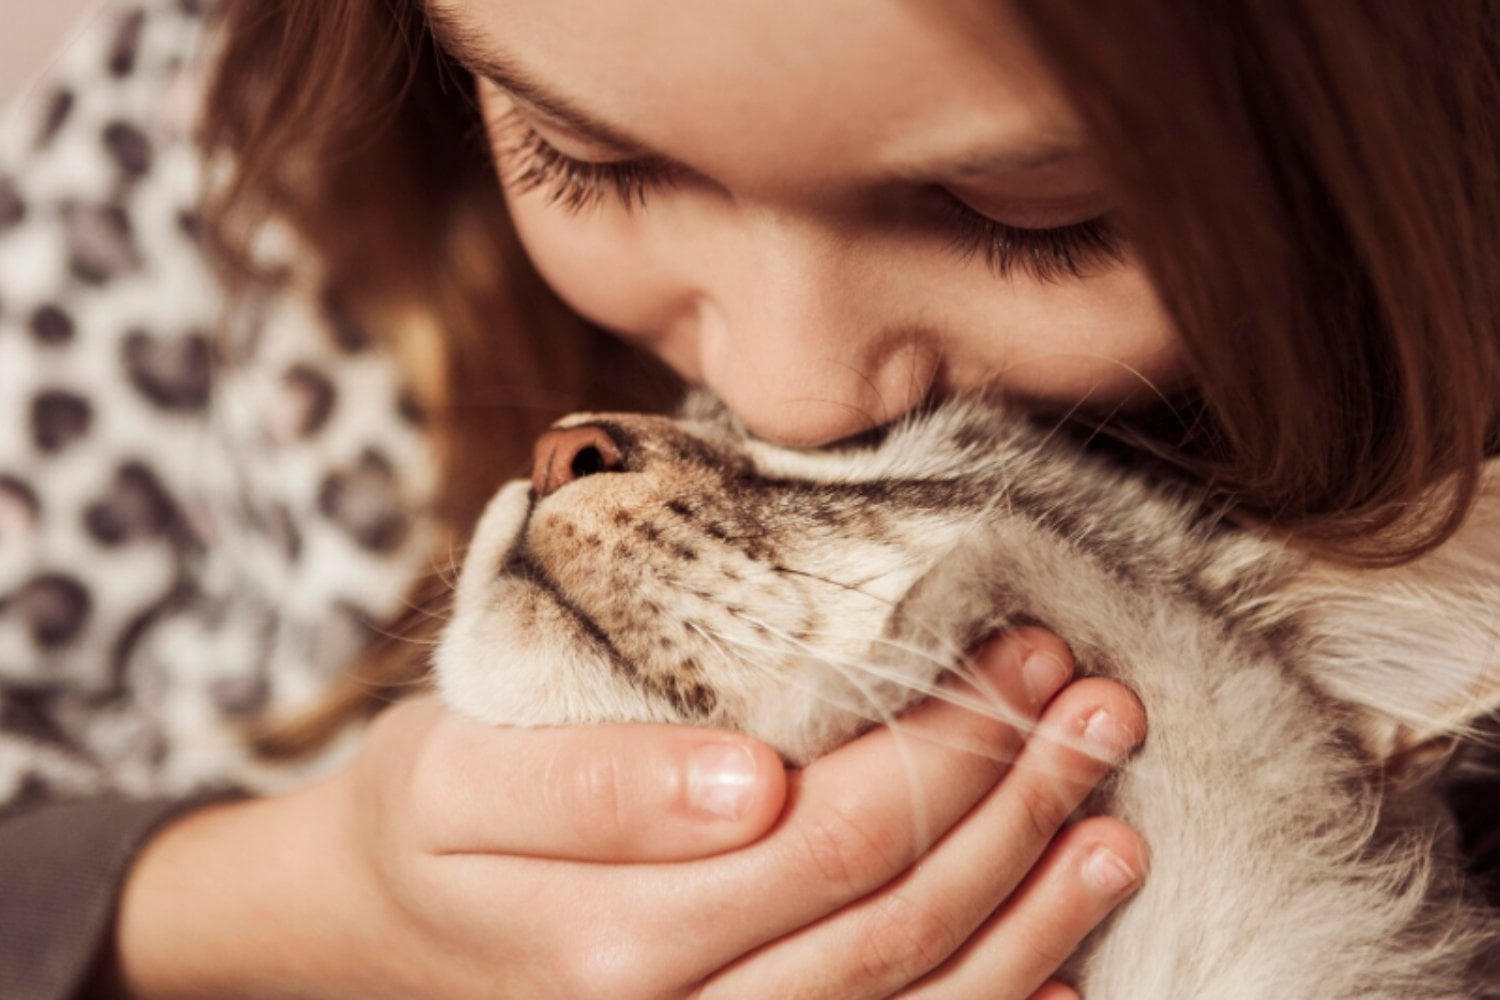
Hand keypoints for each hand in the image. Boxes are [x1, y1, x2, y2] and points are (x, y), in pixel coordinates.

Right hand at [111, 628, 1144, 998]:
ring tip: (1117, 815)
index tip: (1022, 656)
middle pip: (892, 914)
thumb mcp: (461, 774)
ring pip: (913, 997)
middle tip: (1092, 701)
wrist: (382, 921)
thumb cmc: (432, 817)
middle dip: (1012, 802)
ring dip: (1033, 906)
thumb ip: (594, 786)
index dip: (946, 747)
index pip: (829, 834)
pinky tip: (1065, 959)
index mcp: (614, 937)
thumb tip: (753, 782)